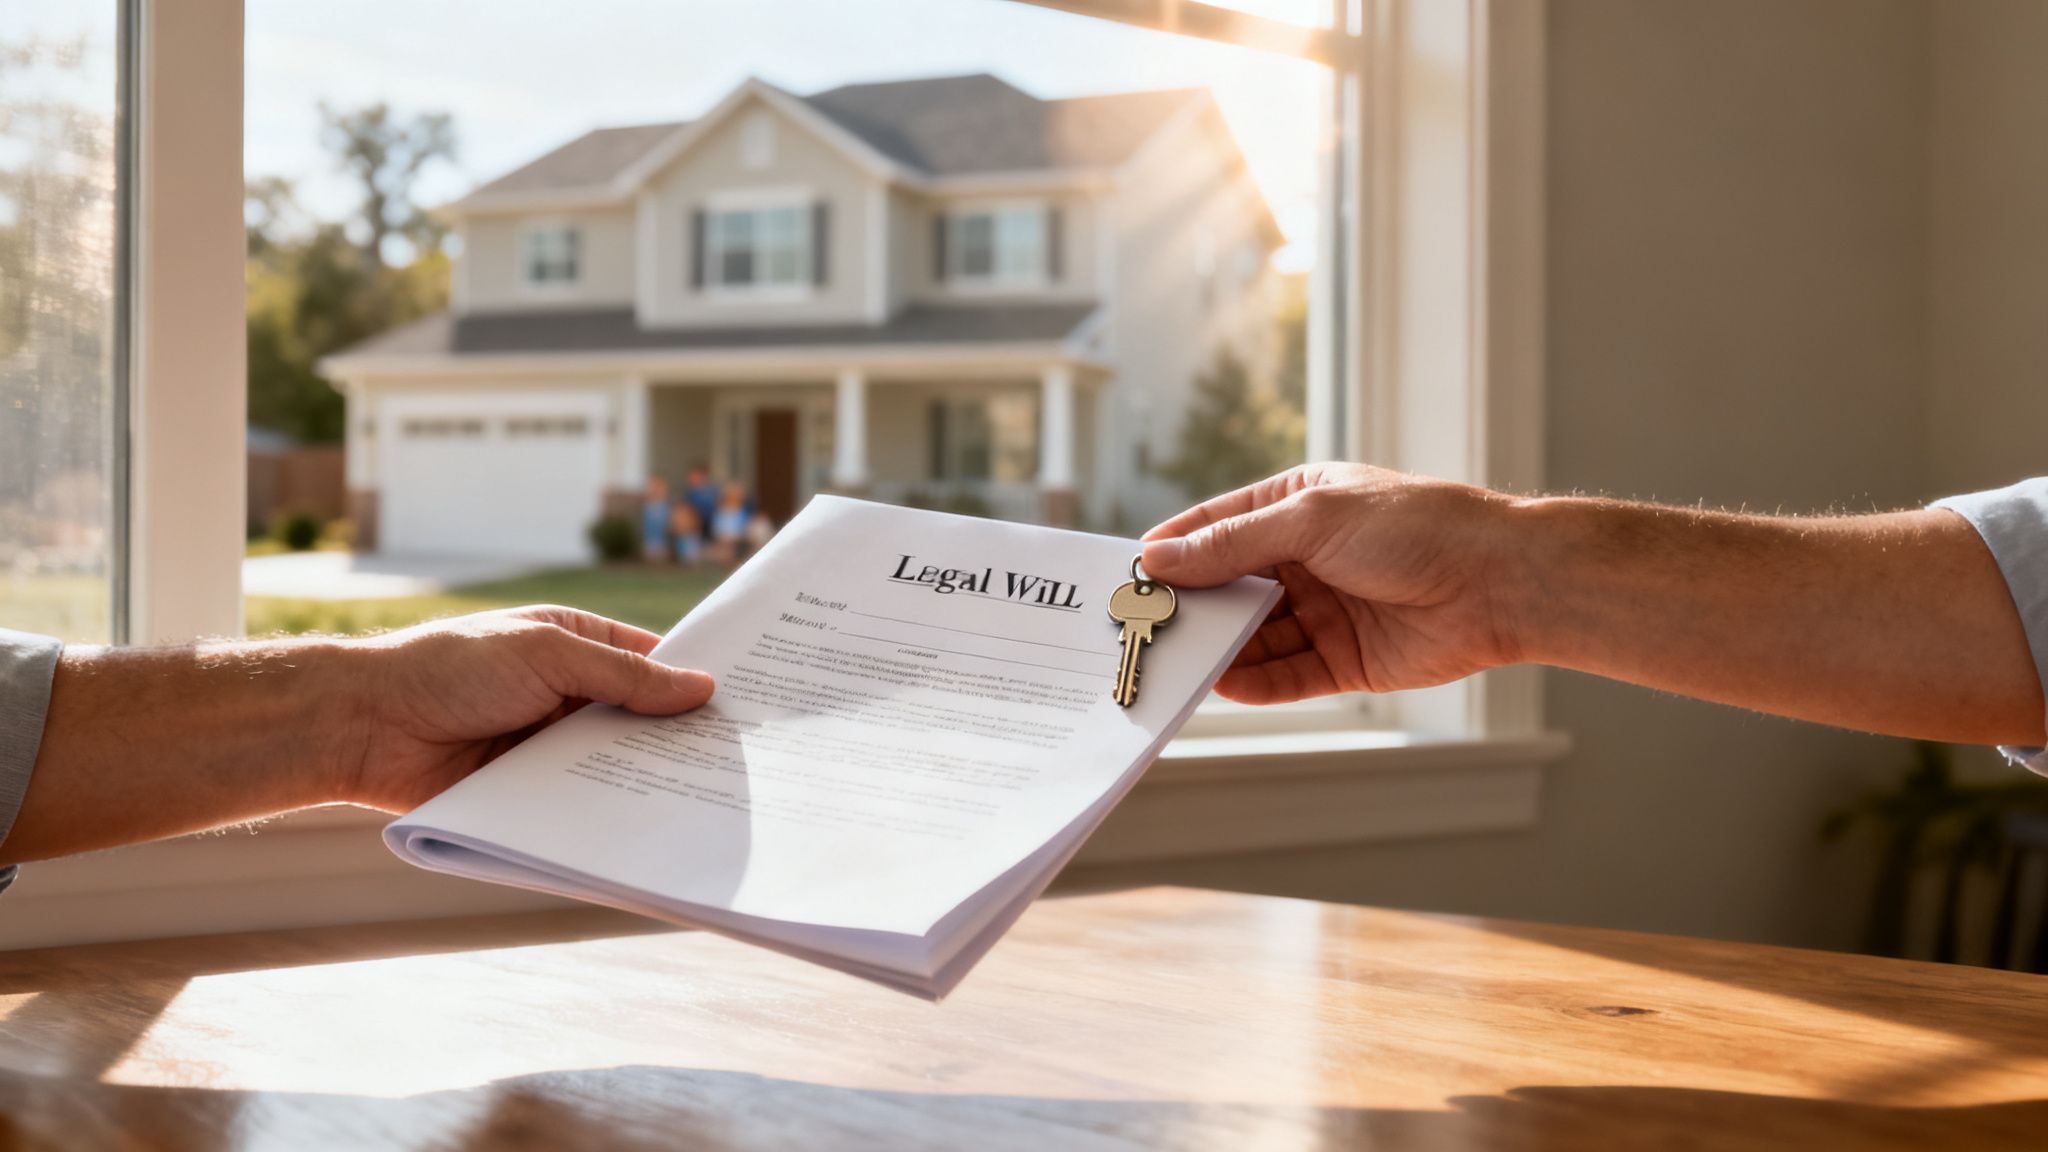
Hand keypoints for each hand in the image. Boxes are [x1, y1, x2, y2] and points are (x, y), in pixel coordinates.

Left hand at [338, 606, 714, 810]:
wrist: (365, 725)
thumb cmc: (451, 666)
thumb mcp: (547, 653)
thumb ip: (624, 675)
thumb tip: (700, 689)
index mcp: (577, 645)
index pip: (653, 662)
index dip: (696, 681)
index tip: (750, 705)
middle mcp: (570, 696)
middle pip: (642, 720)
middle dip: (682, 738)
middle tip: (744, 764)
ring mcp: (550, 747)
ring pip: (616, 766)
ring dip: (649, 780)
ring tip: (711, 801)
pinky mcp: (529, 793)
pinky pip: (580, 805)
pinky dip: (609, 813)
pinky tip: (649, 827)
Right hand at [1140, 463, 1529, 703]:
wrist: (1500, 581)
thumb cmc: (1416, 528)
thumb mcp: (1311, 520)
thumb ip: (1233, 544)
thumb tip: (1160, 558)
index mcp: (1298, 505)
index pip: (1218, 526)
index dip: (1175, 549)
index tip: (1130, 574)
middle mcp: (1307, 559)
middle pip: (1230, 586)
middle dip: (1192, 606)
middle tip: (1143, 626)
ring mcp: (1325, 610)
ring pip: (1254, 636)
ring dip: (1220, 648)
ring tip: (1178, 663)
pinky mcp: (1345, 660)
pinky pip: (1288, 675)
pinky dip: (1256, 683)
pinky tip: (1225, 687)